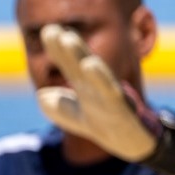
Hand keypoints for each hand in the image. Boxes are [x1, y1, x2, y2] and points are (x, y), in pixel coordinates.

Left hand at [34, 24, 159, 160]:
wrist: (132, 144)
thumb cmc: (102, 124)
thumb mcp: (74, 118)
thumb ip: (57, 107)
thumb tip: (42, 95)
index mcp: (85, 85)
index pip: (69, 64)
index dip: (58, 49)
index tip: (47, 31)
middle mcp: (98, 86)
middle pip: (80, 63)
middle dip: (66, 46)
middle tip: (51, 29)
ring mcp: (110, 97)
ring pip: (95, 74)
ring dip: (80, 56)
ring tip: (67, 40)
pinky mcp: (121, 110)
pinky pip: (111, 93)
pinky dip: (100, 80)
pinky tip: (91, 65)